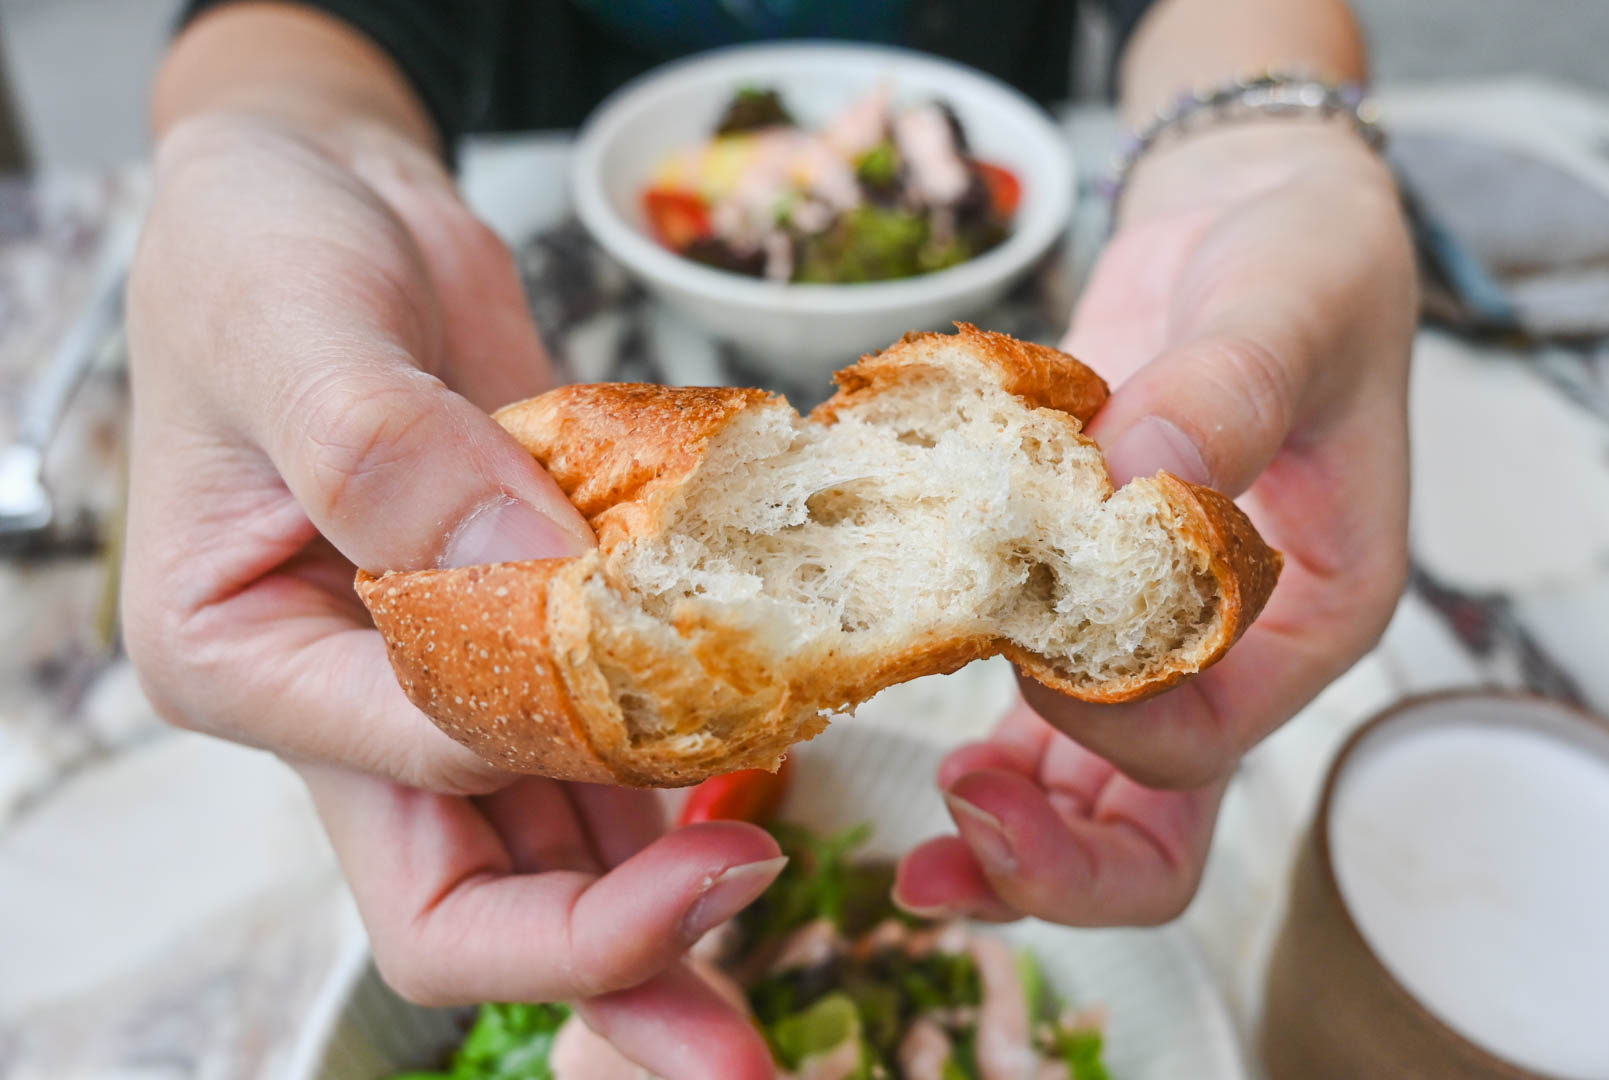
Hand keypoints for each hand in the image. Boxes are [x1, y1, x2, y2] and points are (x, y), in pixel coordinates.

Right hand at [122, 114, 779, 1077]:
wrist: (325, 198)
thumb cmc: (260, 248)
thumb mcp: (292, 327)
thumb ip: (392, 461)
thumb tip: (532, 592)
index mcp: (250, 661)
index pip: (411, 786)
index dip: (562, 800)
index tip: (709, 792)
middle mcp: (345, 702)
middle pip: (471, 895)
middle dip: (609, 971)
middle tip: (738, 1057)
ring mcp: (444, 679)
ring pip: (557, 845)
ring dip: (668, 911)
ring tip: (778, 981)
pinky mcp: (529, 628)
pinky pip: (612, 741)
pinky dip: (690, 771)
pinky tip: (770, 789)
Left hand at [895, 123, 1415, 923]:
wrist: (1246, 223)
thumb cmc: (1301, 264)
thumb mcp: (1284, 307)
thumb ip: (1222, 395)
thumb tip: (1136, 481)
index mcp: (1314, 611)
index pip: (1214, 734)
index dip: (1111, 726)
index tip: (1023, 649)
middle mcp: (1235, 654)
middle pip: (1160, 825)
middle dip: (1057, 862)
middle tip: (952, 840)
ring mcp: (1152, 643)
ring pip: (1087, 799)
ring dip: (1003, 840)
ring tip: (913, 854)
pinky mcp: (1079, 605)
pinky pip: (1036, 721)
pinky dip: (982, 753)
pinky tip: (918, 746)